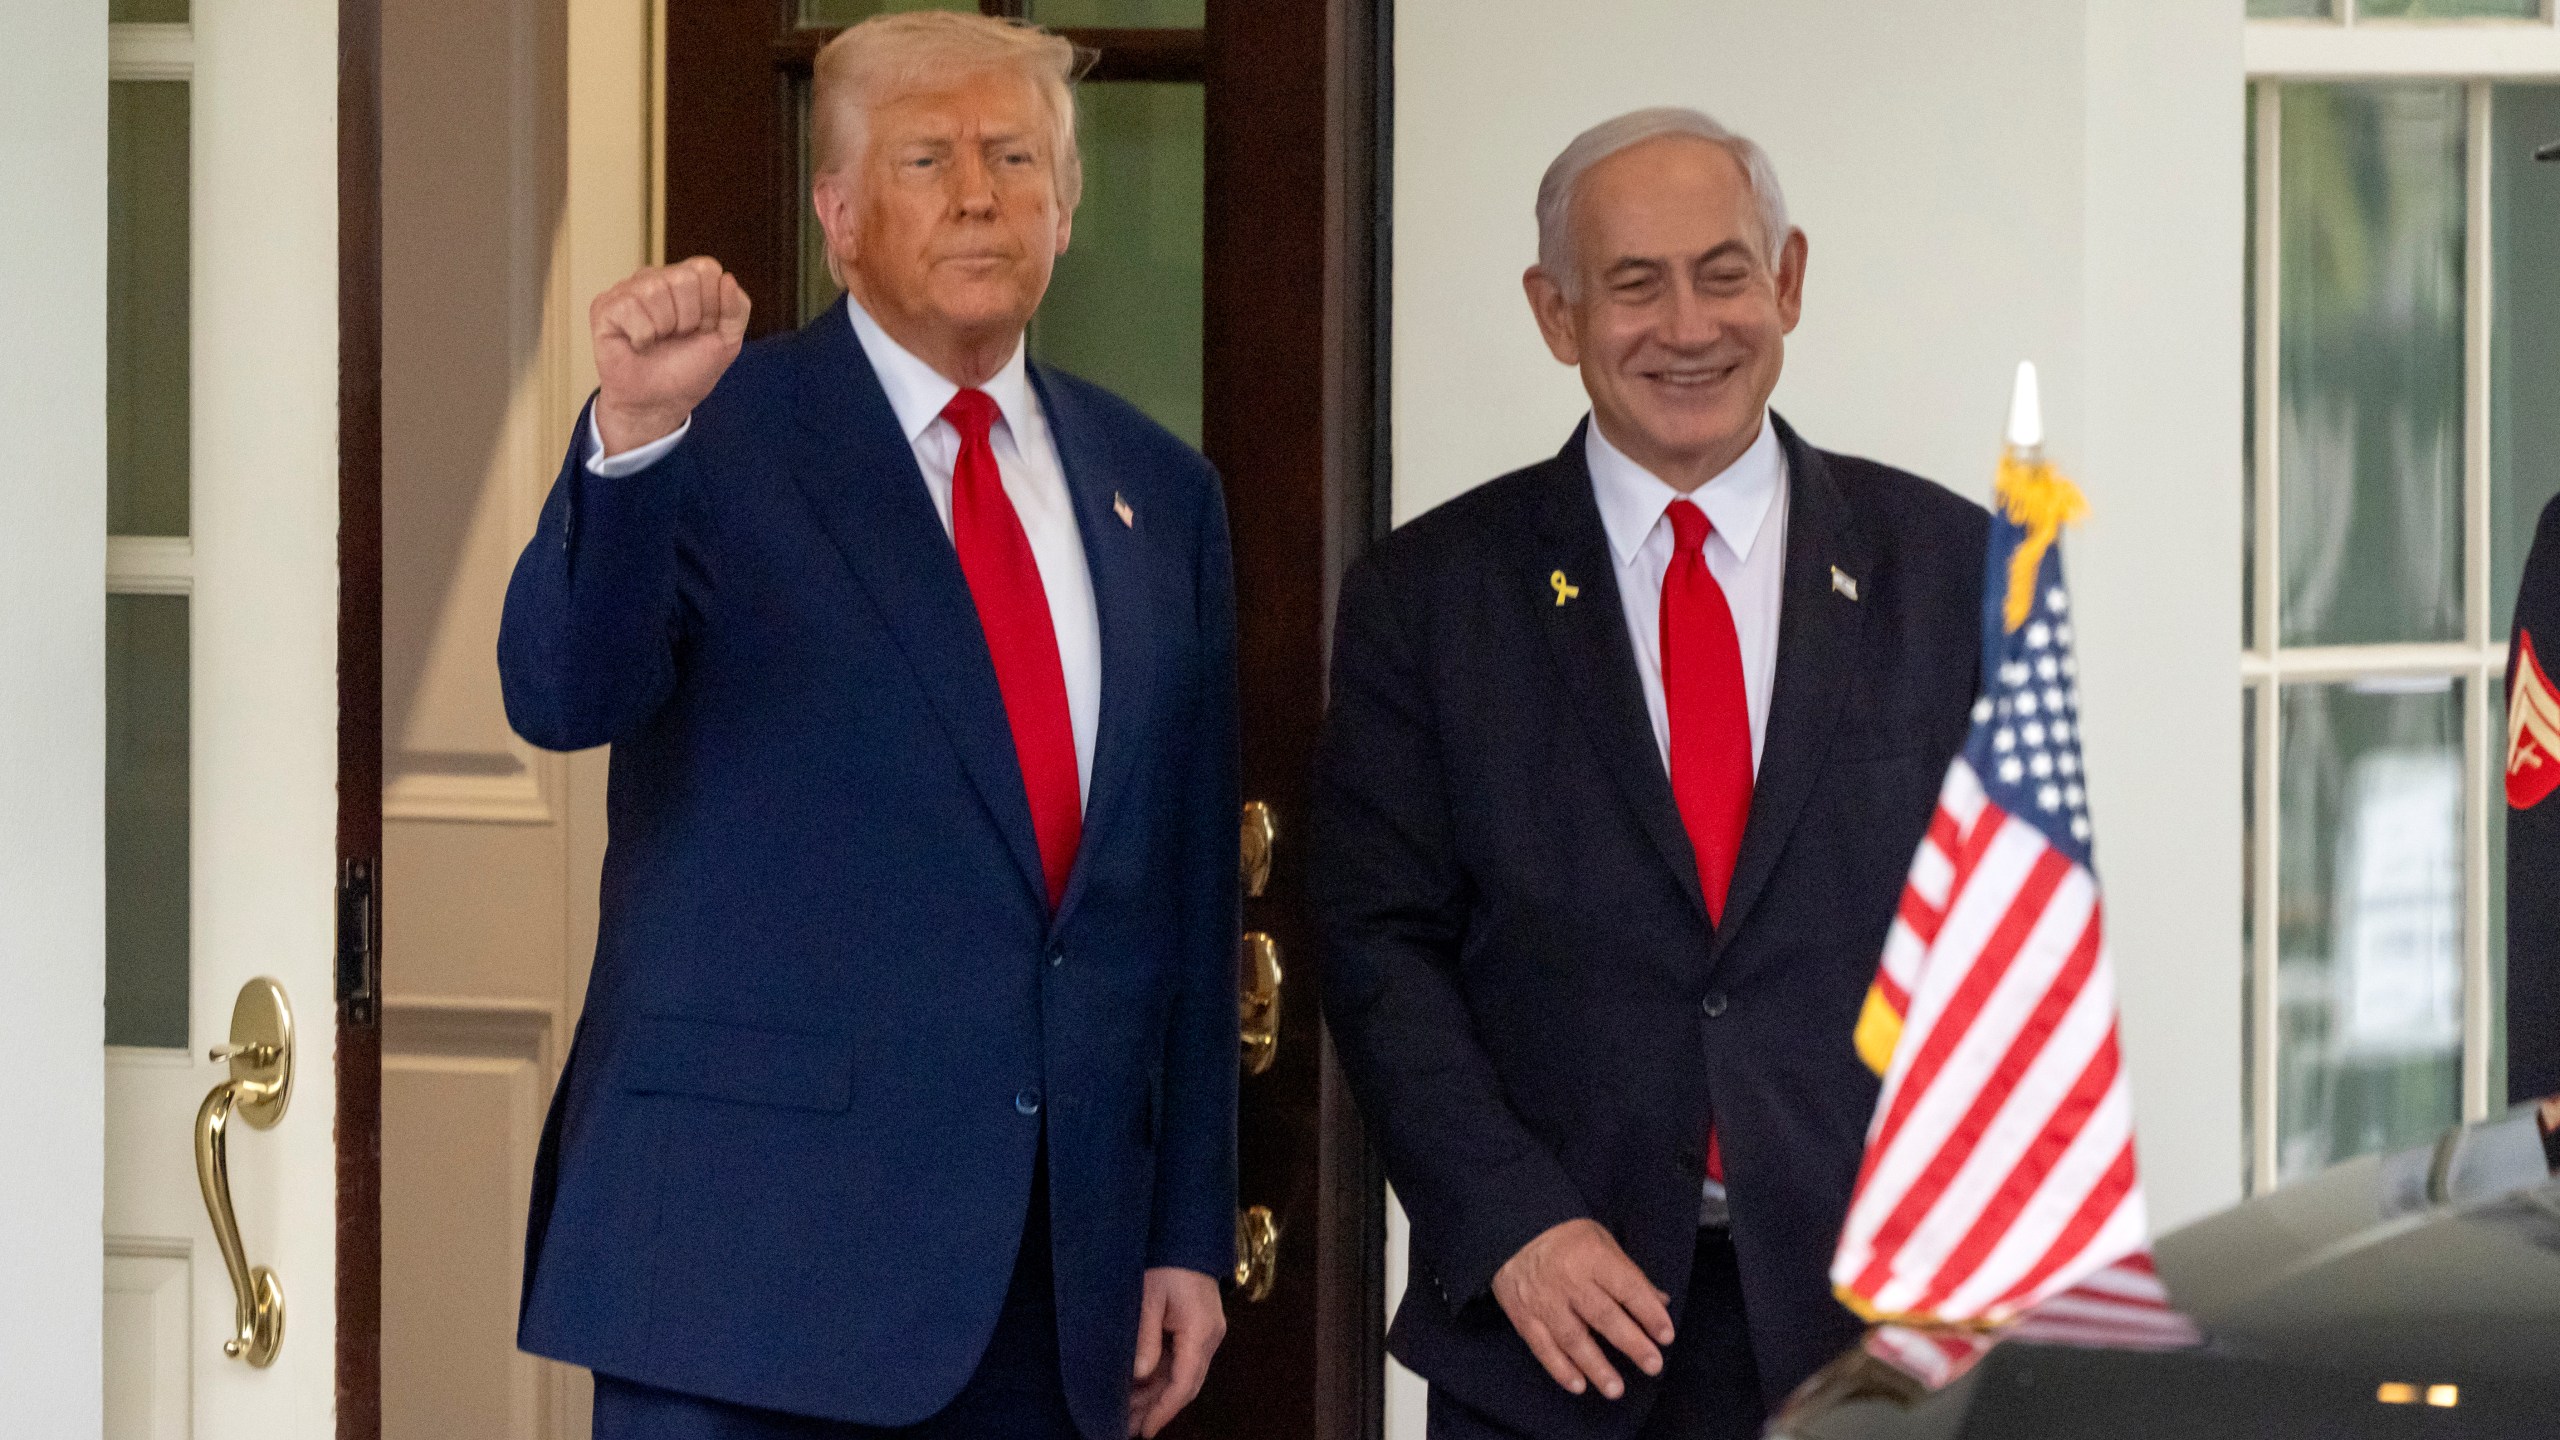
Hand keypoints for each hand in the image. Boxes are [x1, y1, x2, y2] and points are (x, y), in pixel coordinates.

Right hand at [590, 256, 750, 453]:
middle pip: (683, 278)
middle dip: (689, 318)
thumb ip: (737, 308)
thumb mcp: (727, 341)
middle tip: (678, 336)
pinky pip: (630, 308)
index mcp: (686, 279)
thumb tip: (727, 278)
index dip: (711, 305)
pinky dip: (641, 336)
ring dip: (663, 328)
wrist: (659, 403)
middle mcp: (655, 278)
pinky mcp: (604, 306)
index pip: (706, 269)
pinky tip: (637, 344)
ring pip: (655, 290)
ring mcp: (628, 290)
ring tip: (656, 340)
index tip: (703, 329)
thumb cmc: (689, 369)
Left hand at [1128, 1266, 1224, 1436]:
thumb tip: (1141, 1375)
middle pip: (1186, 1385)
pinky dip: (1161, 1378)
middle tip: (1129, 1430)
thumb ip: (1146, 1336)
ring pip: (1183, 1376)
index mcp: (1200, 1330)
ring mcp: (1207, 1334)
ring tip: (1129, 1416)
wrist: (1185, 1236)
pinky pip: (1181, 1362)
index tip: (1146, 1431)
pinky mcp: (1199, 1329)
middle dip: (1159, 1410)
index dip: (1164, 1410)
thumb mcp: (1149, 1296)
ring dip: (1158, 1396)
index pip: (1184, 1382)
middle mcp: (1209, 1337)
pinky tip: (1140, 1389)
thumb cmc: (1165, 1262)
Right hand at [1490, 1219, 1675, 1400]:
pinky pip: (1543, 1347)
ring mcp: (1544, 1301)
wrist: (1511, 1232)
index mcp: (1593, 1257)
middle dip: (1631, 1343)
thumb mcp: (1602, 1242)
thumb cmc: (1566, 1238)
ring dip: (1596, 1366)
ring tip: (1616, 1390)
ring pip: (1573, 1338)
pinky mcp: (1524, 1316)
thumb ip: (1630, 1274)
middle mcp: (1569, 1280)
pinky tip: (1578, 1385)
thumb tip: (1661, 1302)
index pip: (1627, 1288)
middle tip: (1653, 1366)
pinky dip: (1560, 1368)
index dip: (1649, 1313)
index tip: (1666, 1336)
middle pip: (1604, 1316)